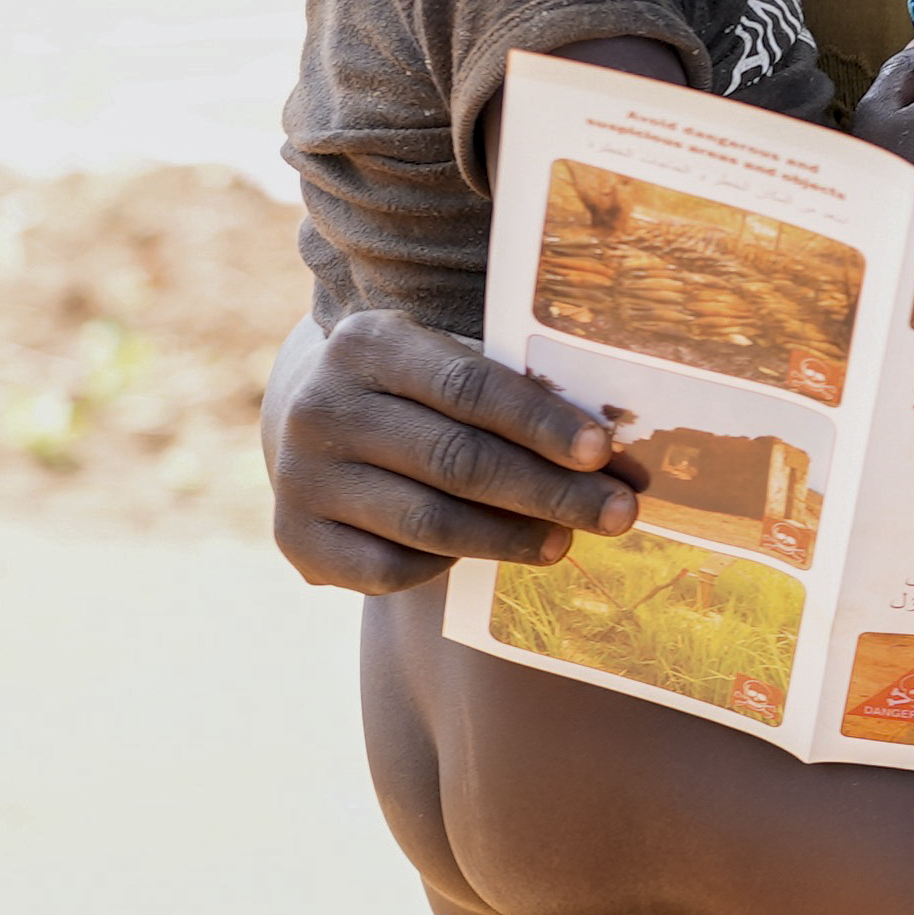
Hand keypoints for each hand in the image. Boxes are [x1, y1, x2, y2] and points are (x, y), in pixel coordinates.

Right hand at [266, 310, 640, 591]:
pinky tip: (487, 555)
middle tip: (617, 513)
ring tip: (566, 541)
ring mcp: (301, 478)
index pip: (470, 387)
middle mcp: (323, 407)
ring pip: (430, 522)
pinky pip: (390, 570)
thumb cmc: (413, 392)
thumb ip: (510, 397)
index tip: (604, 453)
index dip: (541, 423)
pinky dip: (446, 567)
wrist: (317, 425)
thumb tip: (612, 459)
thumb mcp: (444, 364)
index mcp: (369, 344)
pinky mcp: (296, 540)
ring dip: (512, 537)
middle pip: (457, 460)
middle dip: (549, 490)